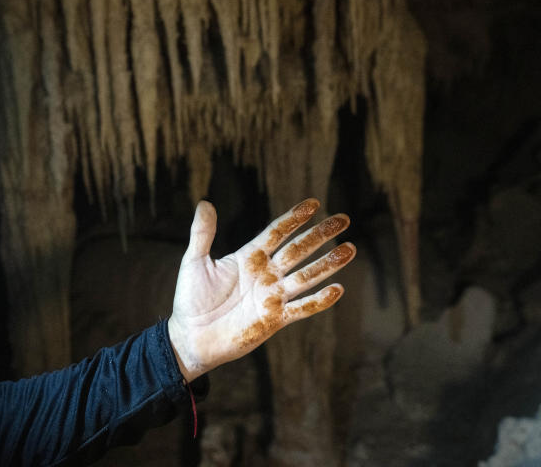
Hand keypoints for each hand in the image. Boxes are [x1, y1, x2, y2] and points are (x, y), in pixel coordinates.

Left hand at [167, 198, 354, 381]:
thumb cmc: (191, 300)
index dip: (295, 218)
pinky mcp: (274, 318)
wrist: (190, 337)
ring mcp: (272, 296)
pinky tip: (338, 289)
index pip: (277, 232)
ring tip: (350, 249)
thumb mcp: (195, 261)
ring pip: (307, 276)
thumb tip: (205, 203)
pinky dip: (320, 300)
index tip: (313, 204)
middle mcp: (266, 274)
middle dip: (321, 235)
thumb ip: (203, 233)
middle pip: (299, 250)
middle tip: (343, 219)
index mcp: (249, 257)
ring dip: (328, 264)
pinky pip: (302, 308)